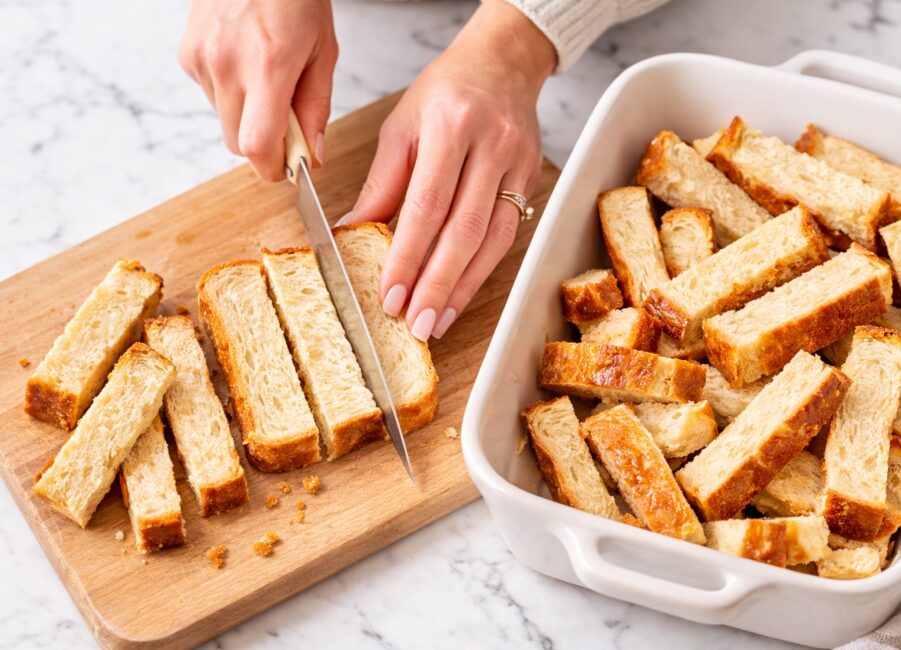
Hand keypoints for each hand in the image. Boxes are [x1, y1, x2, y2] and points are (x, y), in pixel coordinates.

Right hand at [178, 0, 337, 180]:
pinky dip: (231, 93)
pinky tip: (245, 61)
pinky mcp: (187, 55)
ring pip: (224, 121)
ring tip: (266, 76)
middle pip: (237, 144)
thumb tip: (313, 155)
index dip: (272, 168)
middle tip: (287, 121)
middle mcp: (227, 64)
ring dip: (247, 116)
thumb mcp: (323, 50)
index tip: (289, 168)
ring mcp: (201, 59)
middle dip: (264, 145)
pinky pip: (211, 96)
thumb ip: (316, 108)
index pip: (256, 146)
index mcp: (268, 65)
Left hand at [342, 0, 555, 339]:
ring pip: (493, 240)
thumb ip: (381, 184)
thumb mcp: (401, 127)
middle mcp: (490, 146)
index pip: (427, 204)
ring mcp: (518, 165)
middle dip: (437, 283)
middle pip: (464, 229)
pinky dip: (482, 271)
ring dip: (463, 287)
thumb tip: (354, 232)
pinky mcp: (532, 180)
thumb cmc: (446, 91)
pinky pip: (507, 235)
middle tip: (415, 323)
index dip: (408, 255)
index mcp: (451, 126)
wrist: (503, 63)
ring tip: (436, 320)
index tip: (390, 293)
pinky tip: (460, 294)